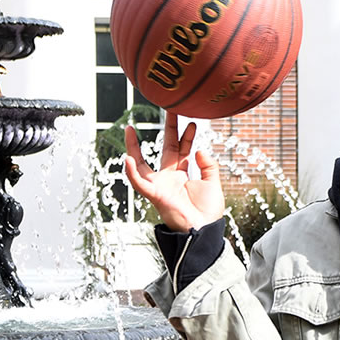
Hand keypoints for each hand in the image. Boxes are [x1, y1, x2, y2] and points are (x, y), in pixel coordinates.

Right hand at [124, 111, 224, 232]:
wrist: (204, 231)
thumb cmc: (207, 213)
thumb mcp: (212, 184)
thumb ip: (208, 166)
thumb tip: (199, 149)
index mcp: (183, 176)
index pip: (182, 150)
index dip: (187, 136)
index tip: (192, 122)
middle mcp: (169, 178)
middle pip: (166, 148)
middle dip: (169, 129)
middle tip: (170, 108)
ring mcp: (160, 186)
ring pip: (141, 164)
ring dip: (133, 148)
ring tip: (128, 129)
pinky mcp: (154, 195)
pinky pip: (139, 183)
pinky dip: (131, 172)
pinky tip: (127, 159)